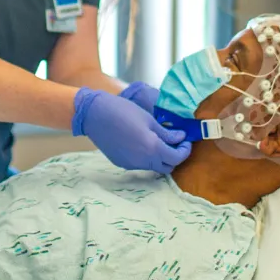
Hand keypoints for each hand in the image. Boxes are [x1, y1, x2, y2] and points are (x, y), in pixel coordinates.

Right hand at [72, 88, 191, 173]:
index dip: (184, 150)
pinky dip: (145, 157)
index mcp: (152, 148)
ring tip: (156, 142)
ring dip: (159, 158)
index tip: (185, 140)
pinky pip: (139, 164)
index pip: (177, 158)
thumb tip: (181, 138)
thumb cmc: (123, 111)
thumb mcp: (149, 120)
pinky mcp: (121, 163)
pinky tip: (139, 144)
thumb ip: (166, 133)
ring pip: (153, 167)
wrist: (94, 115)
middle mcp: (143, 161)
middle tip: (174, 143)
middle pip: (167, 167)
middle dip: (174, 157)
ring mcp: (131, 164)